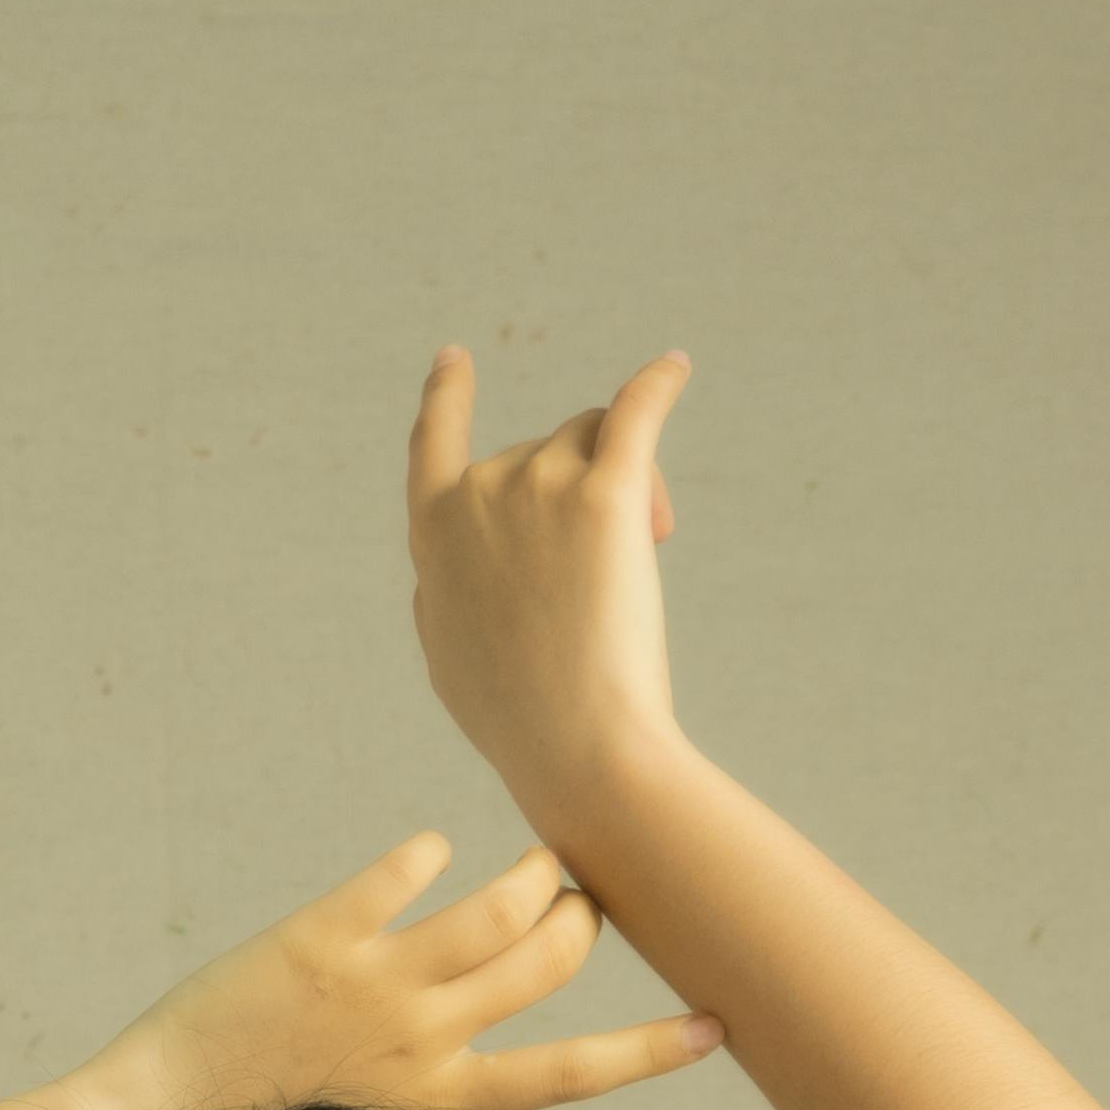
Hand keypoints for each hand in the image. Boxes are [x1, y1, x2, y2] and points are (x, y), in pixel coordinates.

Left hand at [75, 823, 722, 1109]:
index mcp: (445, 1102)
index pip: (575, 1076)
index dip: (652, 1047)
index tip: (716, 1024)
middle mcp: (424, 1042)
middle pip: (550, 962)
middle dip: (583, 918)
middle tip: (578, 899)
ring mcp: (375, 987)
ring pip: (495, 908)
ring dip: (531, 874)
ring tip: (534, 862)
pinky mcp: (318, 939)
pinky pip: (396, 878)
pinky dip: (424, 857)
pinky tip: (430, 852)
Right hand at [405, 344, 693, 827]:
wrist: (578, 748)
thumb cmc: (519, 722)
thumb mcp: (451, 658)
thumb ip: (446, 596)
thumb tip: (443, 574)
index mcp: (435, 535)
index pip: (434, 447)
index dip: (445, 399)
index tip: (453, 360)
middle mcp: (481, 494)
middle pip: (544, 448)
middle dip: (582, 489)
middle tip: (620, 571)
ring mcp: (539, 486)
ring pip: (594, 439)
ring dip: (628, 481)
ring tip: (650, 550)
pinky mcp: (604, 494)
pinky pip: (636, 413)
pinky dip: (659, 385)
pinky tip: (676, 369)